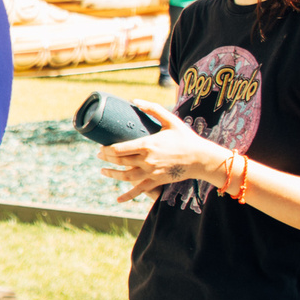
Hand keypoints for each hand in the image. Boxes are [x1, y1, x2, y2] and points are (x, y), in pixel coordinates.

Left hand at [96, 102, 227, 202]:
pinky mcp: (156, 182)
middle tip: (99, 155)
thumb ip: (153, 109)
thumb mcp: (170, 120)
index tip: (101, 147)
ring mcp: (151, 172)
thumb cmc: (185, 137)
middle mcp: (147, 160)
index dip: (107, 149)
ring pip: (125, 176)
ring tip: (102, 171)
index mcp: (147, 144)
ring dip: (111, 174)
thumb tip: (134, 100)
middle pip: (120, 161)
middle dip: (106, 158)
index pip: (120, 148)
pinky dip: (127, 196)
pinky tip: (118, 199)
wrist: (200, 158)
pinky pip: (139, 190)